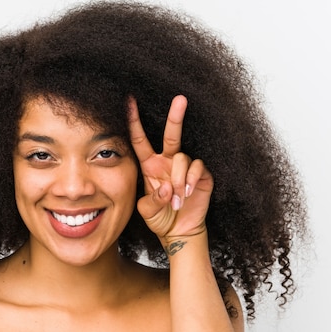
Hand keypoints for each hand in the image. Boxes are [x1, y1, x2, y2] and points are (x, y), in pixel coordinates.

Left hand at [128, 95, 212, 242]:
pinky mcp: (201, 175)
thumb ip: (152, 200)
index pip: (140, 140)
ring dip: (178, 179)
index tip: (129, 102)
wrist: (178, 232)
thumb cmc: (160, 218)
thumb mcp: (147, 211)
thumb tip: (165, 187)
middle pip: (171, 134)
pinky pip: (197, 167)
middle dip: (175, 116)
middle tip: (180, 99)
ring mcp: (185, 167)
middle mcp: (167, 162)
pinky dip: (191, 180)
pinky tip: (186, 193)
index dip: (134, 122)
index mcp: (150, 165)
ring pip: (182, 157)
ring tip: (176, 199)